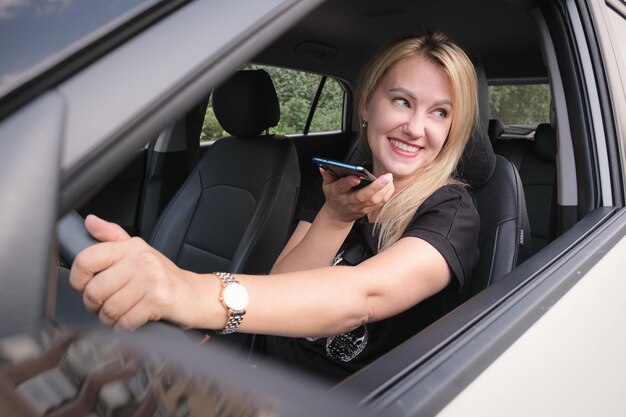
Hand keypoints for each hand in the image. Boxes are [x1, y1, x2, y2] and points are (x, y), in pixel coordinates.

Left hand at [69, 215, 200, 329]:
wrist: (196, 295)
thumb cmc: (164, 277)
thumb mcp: (139, 251)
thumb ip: (112, 236)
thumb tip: (90, 221)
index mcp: (130, 247)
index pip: (86, 260)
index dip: (78, 279)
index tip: (85, 286)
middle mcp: (140, 260)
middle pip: (94, 290)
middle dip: (94, 306)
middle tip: (104, 306)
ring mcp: (151, 280)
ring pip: (109, 309)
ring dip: (109, 319)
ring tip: (119, 314)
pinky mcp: (159, 300)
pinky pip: (126, 321)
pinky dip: (124, 327)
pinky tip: (131, 321)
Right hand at [320, 168, 393, 222]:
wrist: (338, 215)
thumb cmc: (334, 196)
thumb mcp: (327, 186)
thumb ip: (327, 176)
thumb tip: (323, 167)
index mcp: (338, 193)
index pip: (343, 187)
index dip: (349, 182)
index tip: (357, 177)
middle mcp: (349, 201)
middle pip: (363, 196)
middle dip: (376, 187)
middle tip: (386, 177)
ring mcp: (359, 207)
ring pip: (374, 201)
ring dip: (384, 190)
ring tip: (389, 178)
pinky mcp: (367, 210)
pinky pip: (379, 204)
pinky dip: (387, 195)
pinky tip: (390, 185)